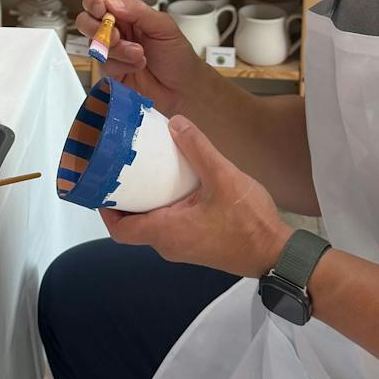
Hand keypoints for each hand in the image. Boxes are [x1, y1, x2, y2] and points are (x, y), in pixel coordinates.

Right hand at [74, 0, 207, 117]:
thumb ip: (138, 11)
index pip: (99, 2)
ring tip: (140, 55)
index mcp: (126, 15)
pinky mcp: (110, 73)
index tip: (101, 9)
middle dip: (98, 29)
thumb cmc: (177, 56)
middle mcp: (115, 32)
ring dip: (118, 50)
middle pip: (86, 22)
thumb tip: (111, 2)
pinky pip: (103, 65)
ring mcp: (111, 53)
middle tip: (118, 36)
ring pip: (94, 45)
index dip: (94, 3)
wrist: (183, 90)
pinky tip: (136, 67)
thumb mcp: (164, 27)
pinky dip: (120, 65)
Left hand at [102, 115, 291, 278]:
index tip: (102, 185)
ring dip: (146, 203)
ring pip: (152, 226)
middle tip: (125, 171)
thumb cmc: (249, 223)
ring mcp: (183, 248)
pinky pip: (169, 227)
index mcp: (166, 232)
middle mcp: (169, 245)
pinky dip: (164, 208)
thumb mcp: (223, 177)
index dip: (106, 209)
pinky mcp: (196, 246)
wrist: (275, 254)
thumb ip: (198, 149)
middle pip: (133, 225)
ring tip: (147, 173)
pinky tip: (176, 187)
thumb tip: (176, 124)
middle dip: (126, 199)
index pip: (120, 230)